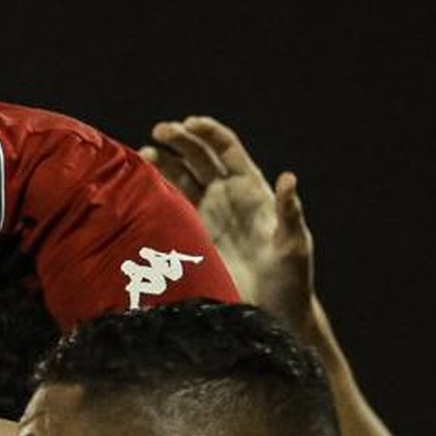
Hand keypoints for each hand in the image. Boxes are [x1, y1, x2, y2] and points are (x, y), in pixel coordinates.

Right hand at [141, 116, 313, 331]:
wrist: (272, 312)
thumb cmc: (292, 279)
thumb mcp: (295, 244)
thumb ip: (290, 211)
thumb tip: (288, 178)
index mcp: (253, 190)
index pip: (227, 150)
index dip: (209, 133)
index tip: (189, 123)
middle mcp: (227, 198)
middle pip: (199, 159)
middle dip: (179, 141)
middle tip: (158, 131)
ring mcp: (208, 217)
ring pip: (181, 181)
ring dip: (163, 165)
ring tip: (144, 155)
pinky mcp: (193, 240)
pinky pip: (171, 211)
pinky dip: (156, 197)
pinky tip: (141, 189)